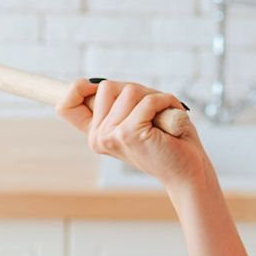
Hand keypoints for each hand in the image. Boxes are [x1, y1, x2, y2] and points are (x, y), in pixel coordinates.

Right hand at [56, 78, 211, 191]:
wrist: (189, 171)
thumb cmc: (169, 141)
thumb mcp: (138, 116)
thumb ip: (118, 102)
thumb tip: (97, 83)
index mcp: (96, 133)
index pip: (65, 106)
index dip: (76, 88)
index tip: (92, 86)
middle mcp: (98, 137)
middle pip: (106, 86)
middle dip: (136, 90)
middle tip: (153, 112)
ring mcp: (110, 136)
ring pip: (129, 90)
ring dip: (155, 97)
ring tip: (163, 119)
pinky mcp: (128, 134)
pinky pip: (148, 100)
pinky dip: (166, 102)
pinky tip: (172, 120)